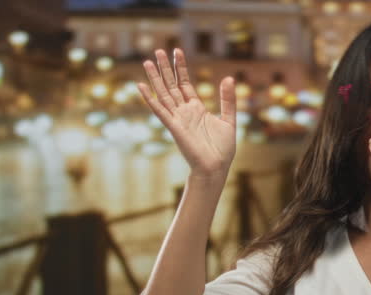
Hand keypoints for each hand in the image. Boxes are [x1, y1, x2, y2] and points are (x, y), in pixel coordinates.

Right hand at [137, 48, 235, 178]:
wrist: (216, 167)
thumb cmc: (222, 149)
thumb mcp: (229, 119)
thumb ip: (228, 100)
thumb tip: (229, 78)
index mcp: (197, 109)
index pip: (185, 83)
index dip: (181, 68)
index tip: (177, 51)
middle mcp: (185, 112)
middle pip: (172, 85)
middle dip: (165, 68)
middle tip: (158, 50)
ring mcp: (178, 119)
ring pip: (163, 94)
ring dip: (155, 79)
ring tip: (147, 62)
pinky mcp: (174, 127)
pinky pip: (160, 111)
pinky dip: (150, 99)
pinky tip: (141, 86)